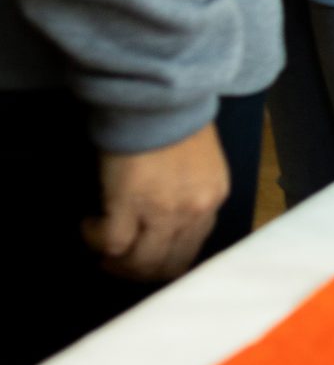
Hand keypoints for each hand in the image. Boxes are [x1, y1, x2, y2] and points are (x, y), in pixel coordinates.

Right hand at [86, 125, 228, 282]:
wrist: (158, 95)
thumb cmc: (174, 117)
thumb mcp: (199, 160)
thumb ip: (189, 190)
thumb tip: (164, 213)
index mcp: (213, 197)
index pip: (193, 246)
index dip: (166, 258)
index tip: (147, 256)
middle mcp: (194, 211)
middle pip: (169, 264)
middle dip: (140, 270)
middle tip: (117, 262)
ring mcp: (164, 212)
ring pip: (141, 262)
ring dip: (117, 262)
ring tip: (101, 247)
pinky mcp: (131, 205)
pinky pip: (113, 243)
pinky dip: (97, 240)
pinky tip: (89, 226)